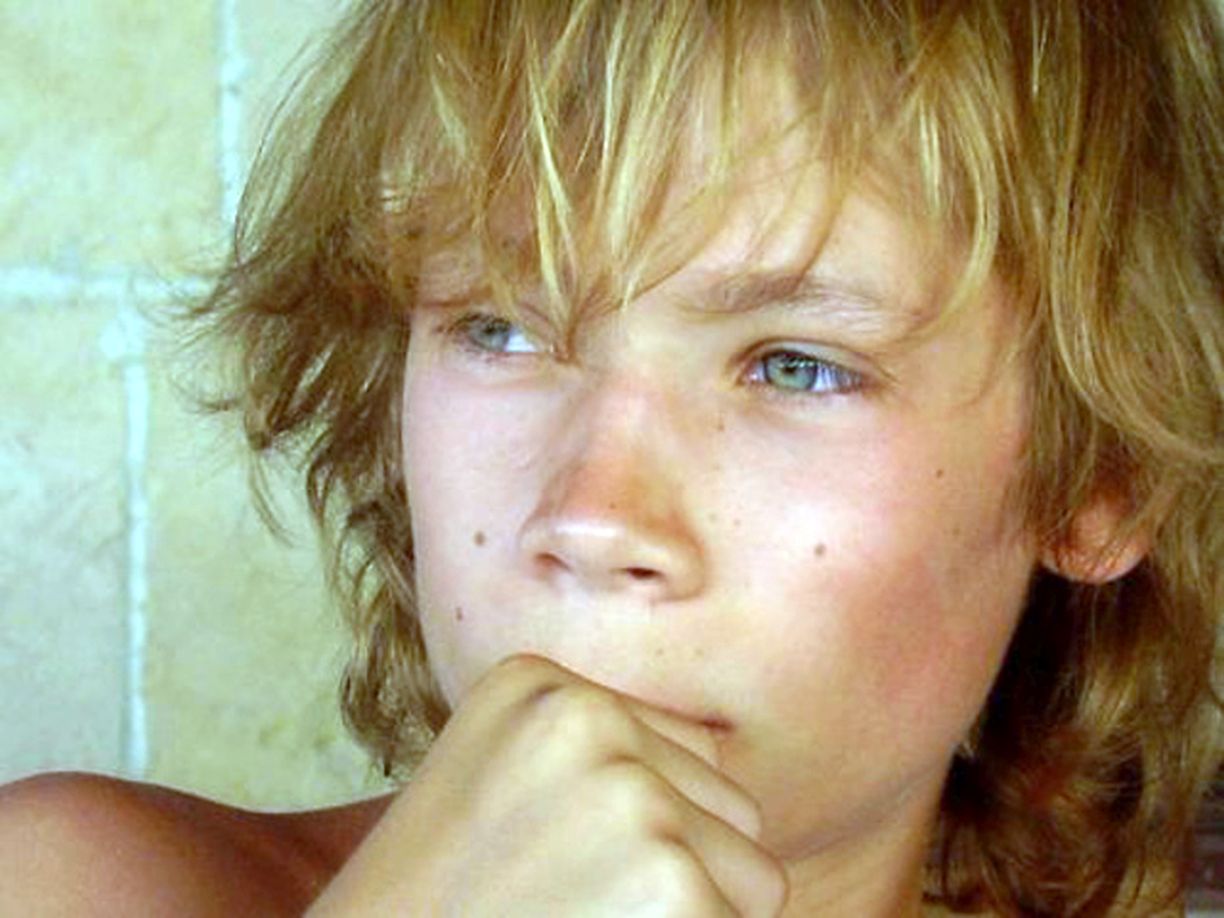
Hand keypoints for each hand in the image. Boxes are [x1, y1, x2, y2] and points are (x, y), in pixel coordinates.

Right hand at [308, 654, 786, 915]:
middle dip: (684, 860)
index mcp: (538, 682)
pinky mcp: (671, 877)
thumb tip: (717, 760)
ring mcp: (630, 791)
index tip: (566, 855)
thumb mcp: (499, 773)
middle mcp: (587, 717)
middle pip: (726, 800)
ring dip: (694, 906)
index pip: (684, 750)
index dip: (650, 826)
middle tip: (577, 893)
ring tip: (589, 914)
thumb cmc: (441, 897)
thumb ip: (593, 749)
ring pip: (750, 868)